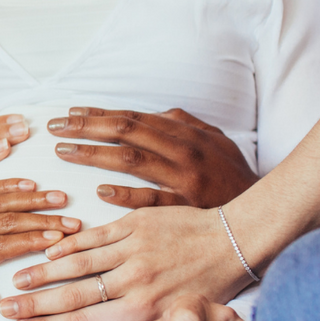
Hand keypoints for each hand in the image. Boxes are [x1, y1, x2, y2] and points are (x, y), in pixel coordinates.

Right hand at [0, 206, 250, 320]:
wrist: (232, 241)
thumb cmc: (209, 283)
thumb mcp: (181, 318)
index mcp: (143, 307)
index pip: (84, 320)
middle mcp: (133, 280)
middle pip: (72, 293)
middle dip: (34, 302)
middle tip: (7, 307)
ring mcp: (132, 249)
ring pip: (77, 262)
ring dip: (43, 271)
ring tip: (18, 279)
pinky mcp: (134, 224)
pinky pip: (95, 235)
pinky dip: (70, 243)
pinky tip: (50, 249)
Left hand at [48, 108, 256, 208]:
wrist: (265, 208)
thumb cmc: (232, 174)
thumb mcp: (214, 139)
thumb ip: (184, 123)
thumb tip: (158, 111)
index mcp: (183, 132)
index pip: (132, 117)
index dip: (98, 113)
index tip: (68, 113)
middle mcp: (181, 150)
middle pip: (125, 132)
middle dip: (86, 127)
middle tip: (54, 128)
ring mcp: (184, 178)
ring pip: (132, 160)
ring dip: (94, 154)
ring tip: (64, 152)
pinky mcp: (188, 206)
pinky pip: (153, 200)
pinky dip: (127, 195)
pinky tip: (101, 191)